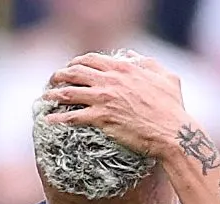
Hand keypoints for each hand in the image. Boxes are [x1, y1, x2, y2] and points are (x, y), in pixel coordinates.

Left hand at [42, 52, 187, 158]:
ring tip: (46, 97)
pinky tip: (49, 120)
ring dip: (54, 94)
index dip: (77, 62)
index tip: (71, 67)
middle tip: (53, 80)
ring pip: (69, 92)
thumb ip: (148, 63)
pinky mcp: (101, 119)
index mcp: (123, 68)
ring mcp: (104, 99)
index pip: (91, 59)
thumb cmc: (173, 107)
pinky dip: (58, 118)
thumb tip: (133, 56)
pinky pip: (73, 117)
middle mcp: (110, 80)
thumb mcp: (167, 77)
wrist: (173, 132)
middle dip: (60, 75)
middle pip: (75, 72)